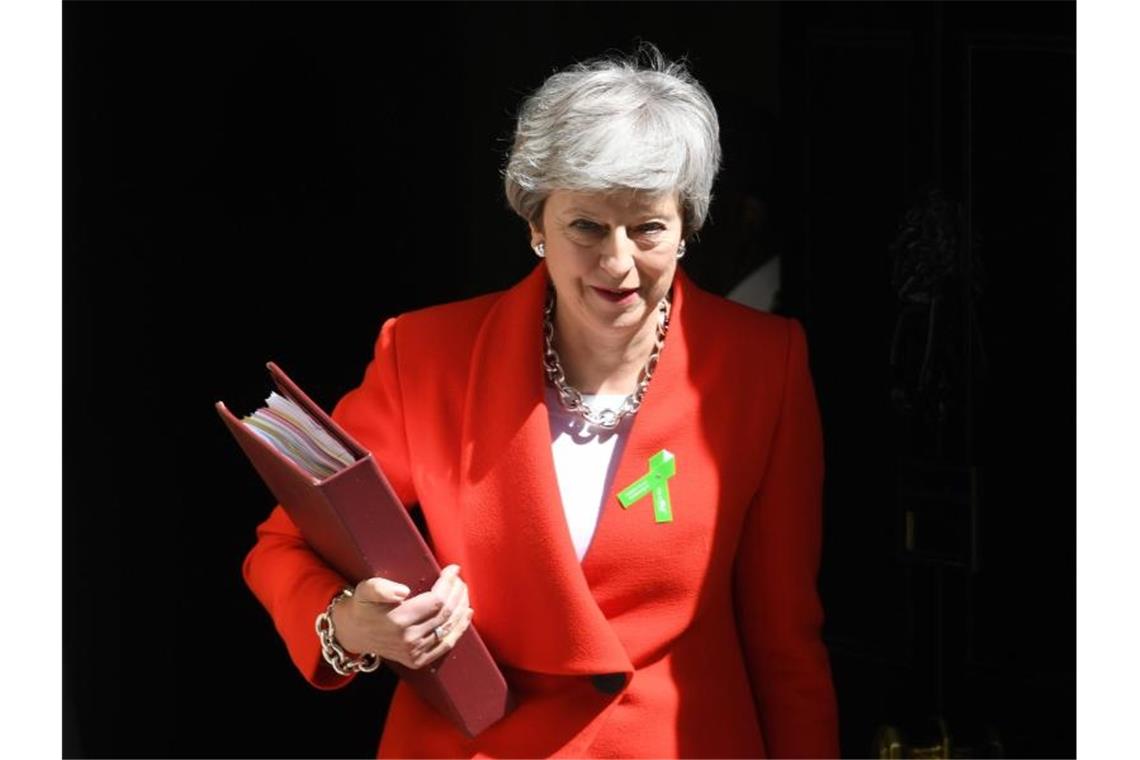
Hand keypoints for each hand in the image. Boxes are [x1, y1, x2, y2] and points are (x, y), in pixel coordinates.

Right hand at [331, 564, 474, 669]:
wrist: (354, 632)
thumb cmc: (362, 606)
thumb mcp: (365, 590)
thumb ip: (381, 588)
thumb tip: (403, 591)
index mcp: (398, 620)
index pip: (436, 601)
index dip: (448, 584)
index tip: (453, 569)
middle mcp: (408, 639)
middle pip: (446, 613)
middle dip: (457, 593)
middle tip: (460, 579)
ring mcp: (414, 652)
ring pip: (448, 627)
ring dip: (461, 607)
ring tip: (464, 591)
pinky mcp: (418, 660)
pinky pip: (445, 645)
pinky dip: (459, 630)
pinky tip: (466, 614)